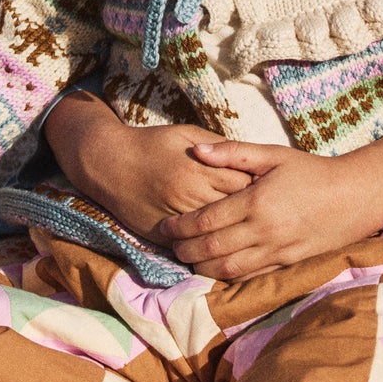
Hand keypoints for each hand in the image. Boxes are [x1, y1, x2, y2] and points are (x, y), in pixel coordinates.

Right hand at [43, 95, 250, 238]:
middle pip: (232, 212)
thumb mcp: (186, 134)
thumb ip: (217, 145)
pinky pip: (191, 246)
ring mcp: (175, 218)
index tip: (273, 191)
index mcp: (198, 169)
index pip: (241, 184)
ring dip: (233, 235)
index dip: (260, 189)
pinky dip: (207, 247)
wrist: (109, 164)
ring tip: (250, 233)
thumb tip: (246, 156)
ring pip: (214, 235)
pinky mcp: (161, 235)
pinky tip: (223, 247)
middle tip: (269, 216)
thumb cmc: (151, 144)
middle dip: (252, 215)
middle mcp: (188, 195)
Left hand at [157, 139, 382, 280]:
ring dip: (202, 267)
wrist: (355, 197)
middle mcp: (264, 230)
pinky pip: (251, 278)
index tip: (164, 226)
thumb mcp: (273, 155)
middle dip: (185, 250)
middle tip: (169, 246)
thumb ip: (233, 152)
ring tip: (188, 259)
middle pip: (211, 249)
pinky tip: (216, 270)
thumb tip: (196, 150)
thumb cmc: (311, 171)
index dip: (180, 227)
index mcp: (256, 201)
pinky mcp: (288, 264)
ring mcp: (277, 251)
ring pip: (228, 269)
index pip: (206, 220)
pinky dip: (228, 278)